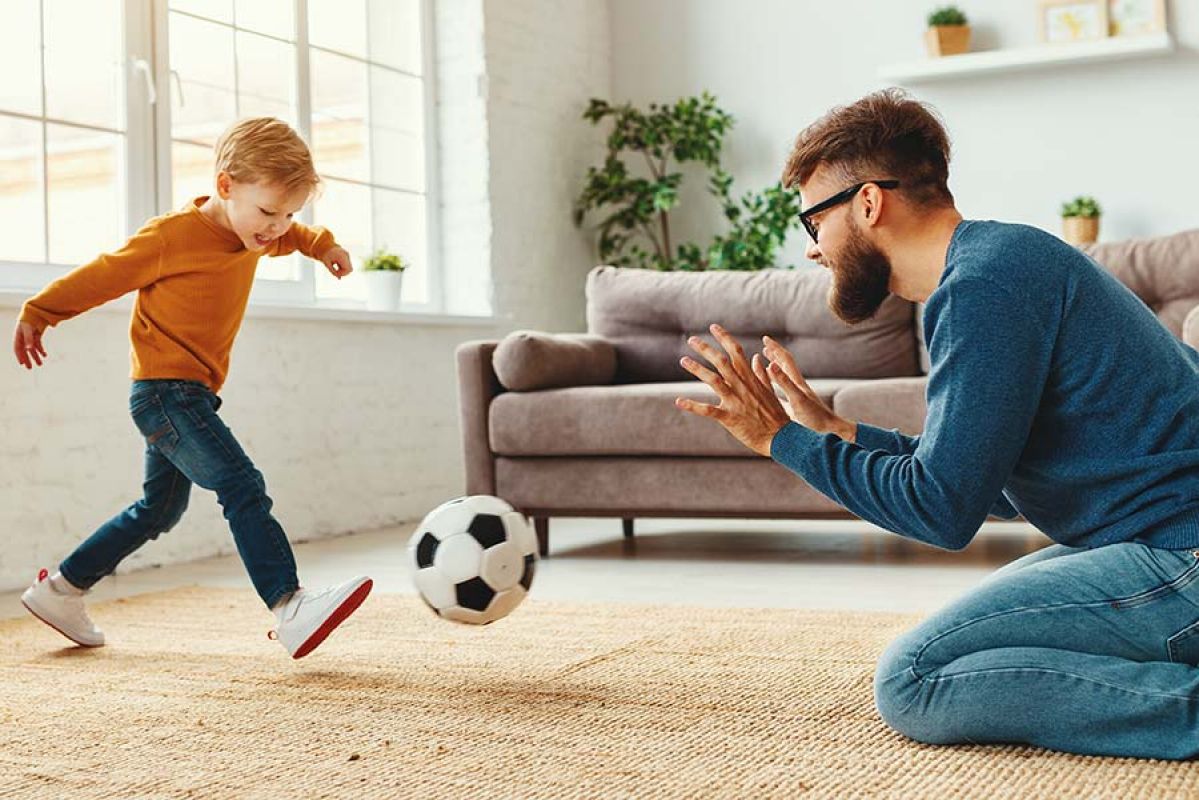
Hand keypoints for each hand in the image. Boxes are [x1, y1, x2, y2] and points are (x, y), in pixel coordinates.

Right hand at [13, 321, 46, 369]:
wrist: (36, 311)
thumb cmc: (30, 319)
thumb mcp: (28, 330)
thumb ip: (29, 339)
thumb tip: (29, 350)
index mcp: (18, 336)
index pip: (18, 348)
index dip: (19, 356)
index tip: (22, 363)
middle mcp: (23, 337)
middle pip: (25, 350)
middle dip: (27, 359)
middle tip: (30, 368)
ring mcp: (30, 337)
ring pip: (32, 349)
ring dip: (36, 356)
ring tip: (40, 364)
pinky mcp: (36, 335)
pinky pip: (38, 345)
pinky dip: (41, 350)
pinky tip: (45, 355)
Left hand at [321, 246, 352, 278]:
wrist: (325, 245)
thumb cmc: (325, 254)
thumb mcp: (327, 263)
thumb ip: (332, 271)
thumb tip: (339, 278)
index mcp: (341, 256)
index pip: (347, 269)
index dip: (342, 273)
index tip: (335, 273)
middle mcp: (346, 255)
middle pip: (350, 269)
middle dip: (344, 273)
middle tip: (336, 272)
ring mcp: (347, 255)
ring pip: (349, 267)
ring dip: (343, 270)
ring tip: (336, 268)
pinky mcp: (347, 256)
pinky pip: (347, 264)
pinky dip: (343, 267)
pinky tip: (337, 266)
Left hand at [675, 323, 791, 456]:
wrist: (782, 438)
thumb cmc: (775, 416)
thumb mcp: (769, 391)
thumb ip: (760, 374)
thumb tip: (756, 358)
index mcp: (751, 379)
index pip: (736, 352)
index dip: (724, 338)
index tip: (713, 327)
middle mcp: (742, 387)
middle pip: (722, 361)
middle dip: (706, 348)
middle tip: (691, 339)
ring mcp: (735, 401)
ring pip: (714, 380)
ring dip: (697, 369)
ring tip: (683, 360)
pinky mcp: (729, 417)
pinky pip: (708, 410)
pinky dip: (692, 405)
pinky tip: (679, 401)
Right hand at [754, 335, 854, 442]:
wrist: (830, 432)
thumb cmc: (815, 418)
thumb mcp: (797, 400)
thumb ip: (784, 382)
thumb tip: (770, 365)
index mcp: (797, 383)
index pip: (785, 360)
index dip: (775, 348)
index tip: (765, 338)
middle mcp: (798, 387)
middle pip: (785, 365)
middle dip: (775, 354)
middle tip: (765, 345)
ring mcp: (798, 396)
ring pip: (784, 378)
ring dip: (775, 368)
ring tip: (767, 362)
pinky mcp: (796, 407)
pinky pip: (783, 392)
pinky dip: (775, 386)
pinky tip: (770, 389)